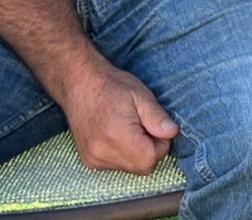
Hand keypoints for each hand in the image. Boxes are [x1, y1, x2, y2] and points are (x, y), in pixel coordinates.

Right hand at [61, 63, 178, 175]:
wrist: (79, 84)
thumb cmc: (112, 86)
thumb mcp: (141, 95)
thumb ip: (157, 117)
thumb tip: (172, 133)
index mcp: (117, 137)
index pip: (152, 158)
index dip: (160, 143)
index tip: (153, 125)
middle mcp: (102, 153)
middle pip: (142, 167)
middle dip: (150, 149)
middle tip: (142, 126)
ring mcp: (93, 159)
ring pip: (130, 168)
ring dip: (136, 152)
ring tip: (128, 128)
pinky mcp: (89, 161)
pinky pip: (116, 165)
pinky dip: (123, 154)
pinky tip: (116, 135)